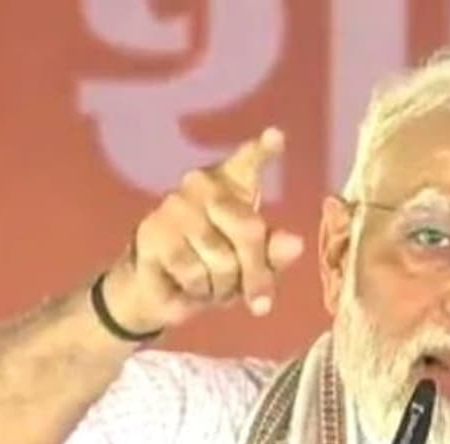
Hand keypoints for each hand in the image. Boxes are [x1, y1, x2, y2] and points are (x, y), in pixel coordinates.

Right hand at [101, 127, 304, 334]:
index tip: (276, 136)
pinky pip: (193, 274)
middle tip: (258, 299)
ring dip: (222, 289)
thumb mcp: (251, 264)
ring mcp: (175, 207)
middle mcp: (201, 185)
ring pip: (221, 261)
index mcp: (231, 184)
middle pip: (248, 229)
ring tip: (212, 287)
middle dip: (255, 272)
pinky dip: (197, 292)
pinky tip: (186, 286)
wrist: (161, 291)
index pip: (248, 162)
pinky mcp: (154, 234)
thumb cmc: (213, 268)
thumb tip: (296, 244)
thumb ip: (273, 253)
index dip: (262, 150)